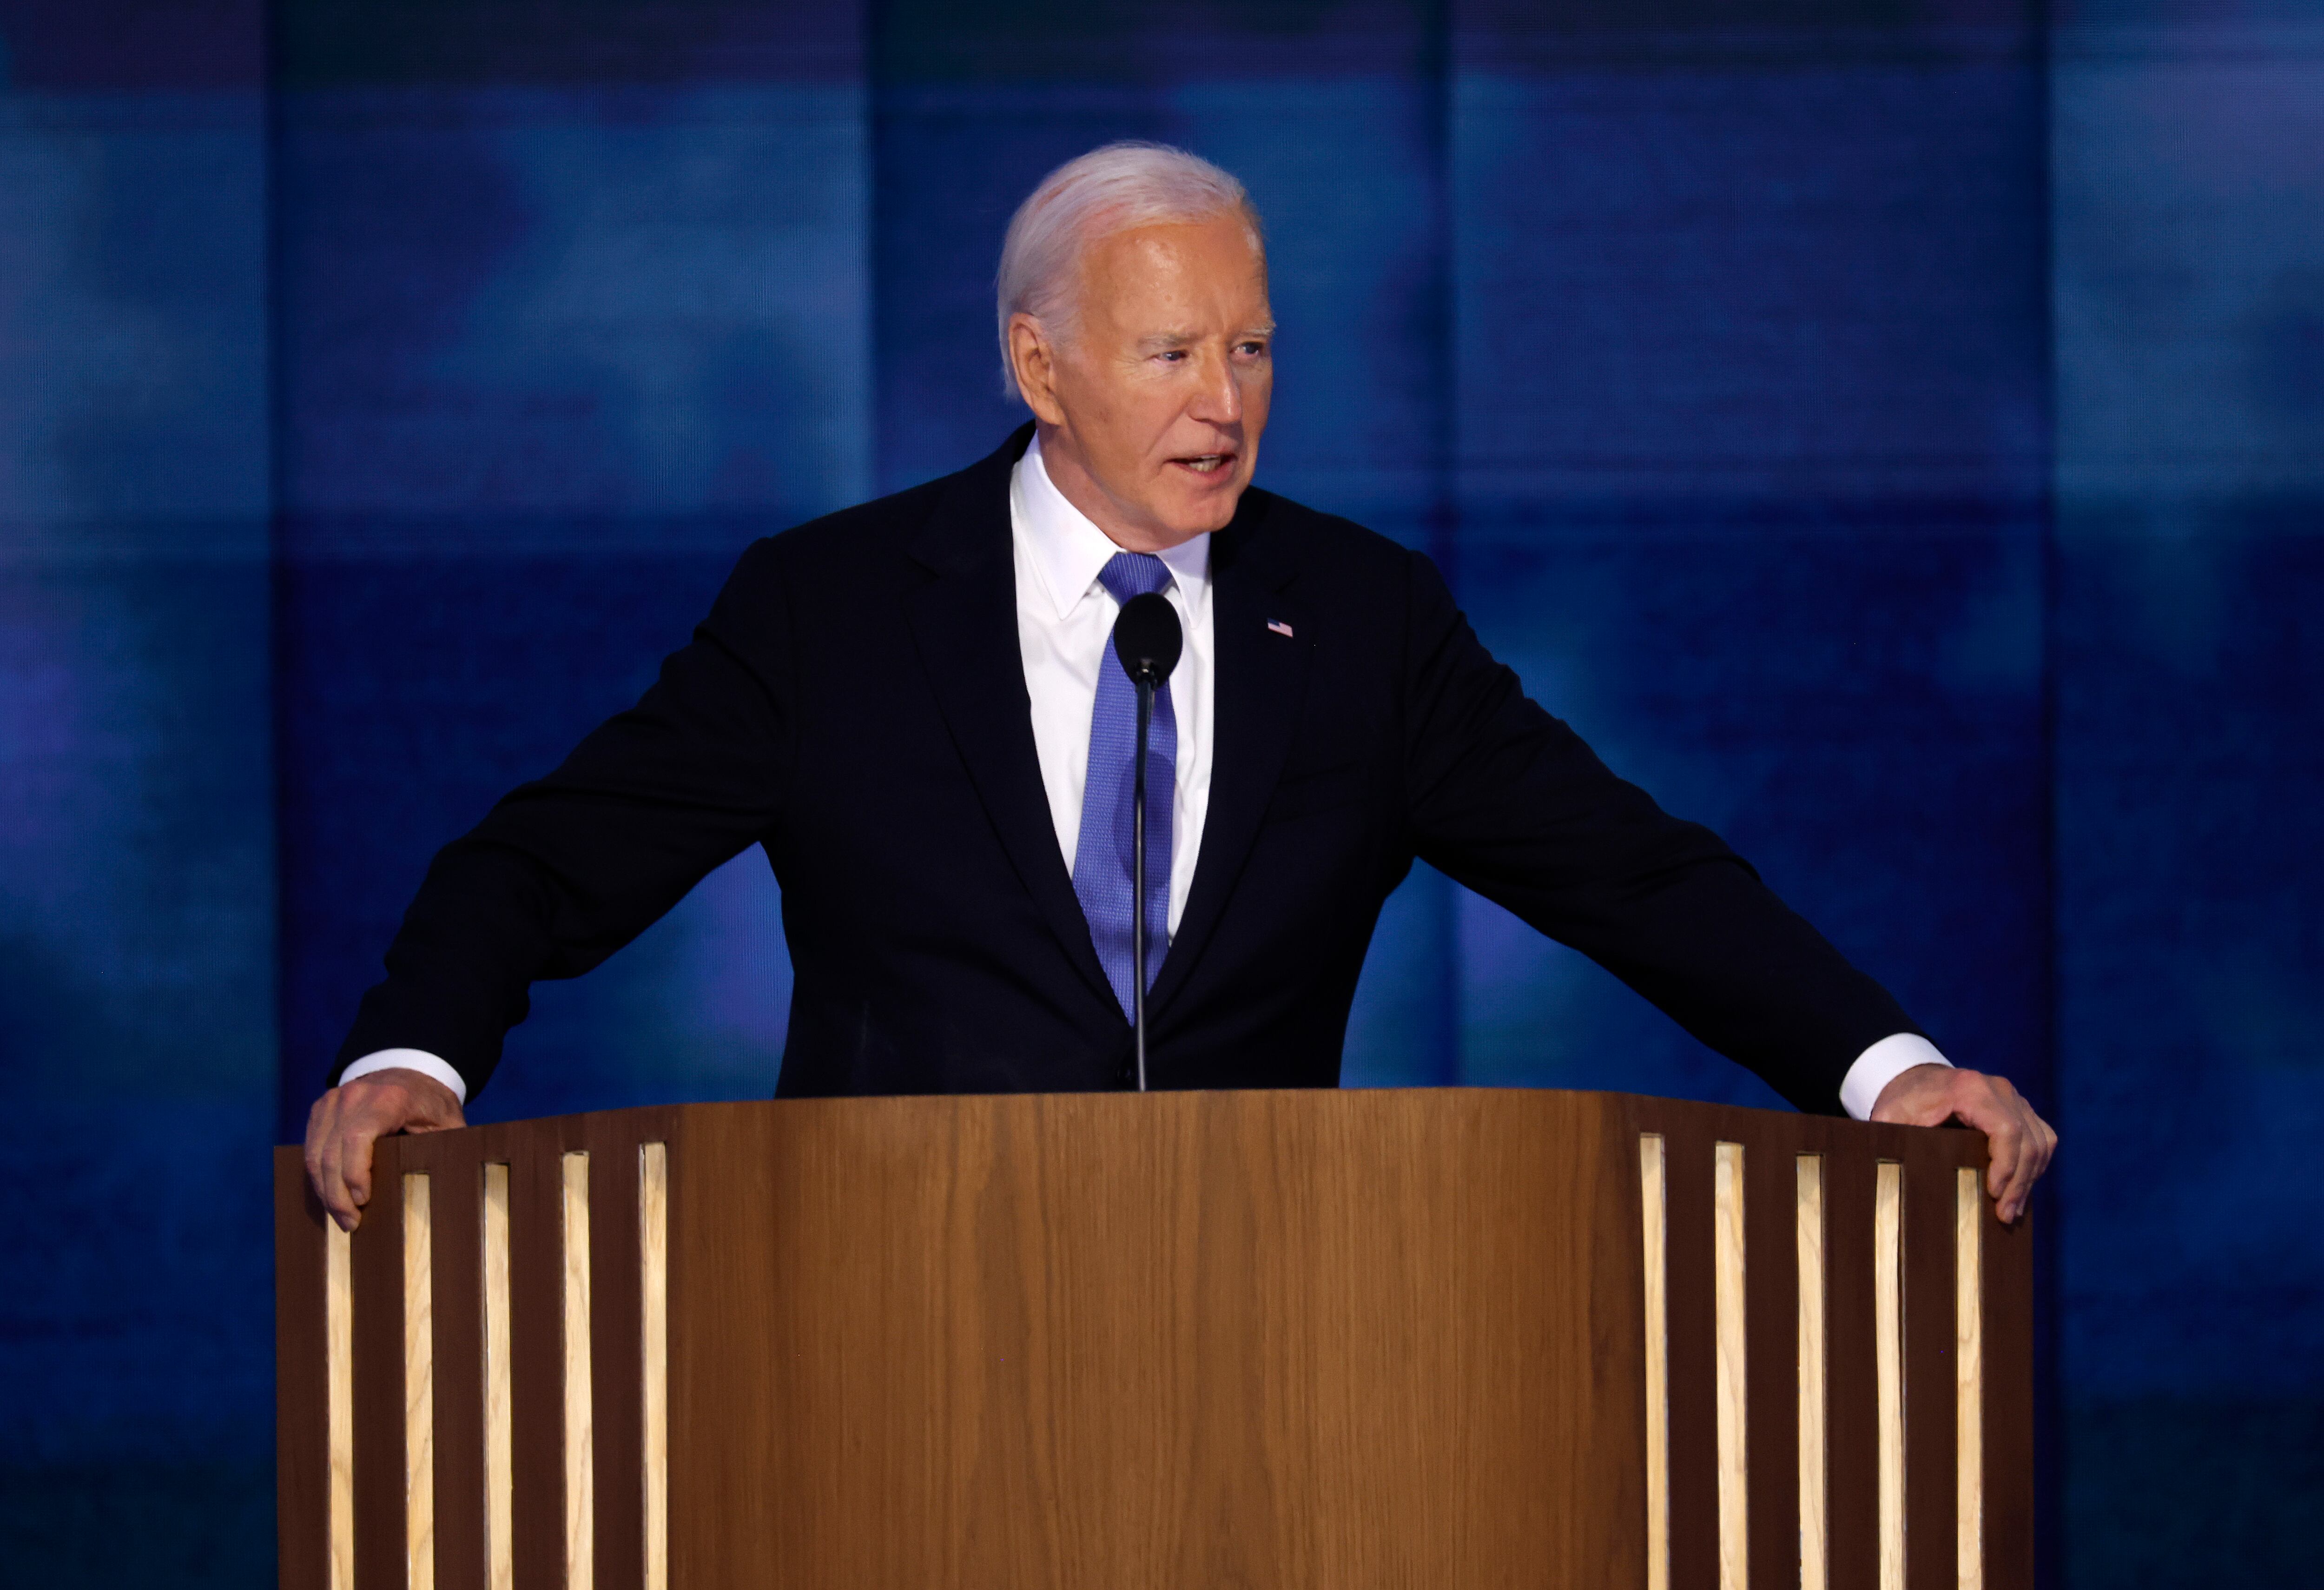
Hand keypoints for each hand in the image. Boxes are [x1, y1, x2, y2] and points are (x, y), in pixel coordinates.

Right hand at [304, 1067, 466, 1230]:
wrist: (412, 1072)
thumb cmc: (433, 1104)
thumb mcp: (450, 1123)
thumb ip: (448, 1148)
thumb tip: (449, 1184)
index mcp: (389, 1098)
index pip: (358, 1138)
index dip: (355, 1174)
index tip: (364, 1202)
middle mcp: (355, 1095)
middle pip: (332, 1151)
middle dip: (337, 1194)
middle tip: (351, 1223)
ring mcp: (334, 1100)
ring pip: (316, 1153)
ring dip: (324, 1190)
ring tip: (341, 1216)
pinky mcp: (322, 1108)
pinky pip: (311, 1147)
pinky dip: (318, 1175)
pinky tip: (331, 1196)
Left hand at [1871, 1063, 2055, 1223]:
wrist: (1915, 1078)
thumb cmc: (1903, 1100)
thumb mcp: (1890, 1116)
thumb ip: (1891, 1138)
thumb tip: (1891, 1173)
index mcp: (1970, 1089)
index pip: (2006, 1129)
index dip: (2006, 1165)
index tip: (1994, 1193)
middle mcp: (1999, 1089)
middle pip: (2028, 1140)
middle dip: (2019, 1182)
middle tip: (2005, 1215)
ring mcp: (2014, 1098)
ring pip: (2041, 1142)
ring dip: (2030, 1178)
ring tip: (2012, 1209)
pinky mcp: (2020, 1108)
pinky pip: (2042, 1138)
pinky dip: (2036, 1165)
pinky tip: (2021, 1189)